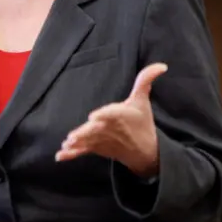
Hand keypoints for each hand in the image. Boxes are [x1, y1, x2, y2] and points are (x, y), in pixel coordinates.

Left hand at [55, 62, 167, 177]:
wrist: (146, 152)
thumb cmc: (141, 122)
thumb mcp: (143, 100)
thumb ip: (145, 80)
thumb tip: (162, 65)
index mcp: (121, 116)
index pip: (112, 114)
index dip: (103, 115)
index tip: (93, 116)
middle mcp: (111, 129)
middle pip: (97, 130)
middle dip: (86, 133)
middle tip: (74, 136)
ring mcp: (103, 140)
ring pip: (89, 142)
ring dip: (78, 144)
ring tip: (67, 144)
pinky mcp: (97, 148)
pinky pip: (83, 151)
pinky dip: (72, 154)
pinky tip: (59, 156)